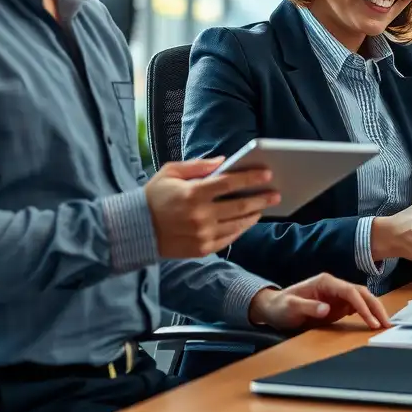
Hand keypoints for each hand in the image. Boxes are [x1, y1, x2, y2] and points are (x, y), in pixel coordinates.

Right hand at [145, 158, 279, 258]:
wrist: (136, 229)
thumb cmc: (154, 196)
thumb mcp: (171, 172)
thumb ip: (199, 165)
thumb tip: (224, 162)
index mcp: (193, 193)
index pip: (229, 183)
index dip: (251, 178)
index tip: (267, 173)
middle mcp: (200, 215)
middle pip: (239, 206)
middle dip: (261, 198)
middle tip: (276, 193)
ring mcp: (202, 235)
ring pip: (237, 224)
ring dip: (254, 214)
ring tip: (264, 207)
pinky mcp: (202, 249)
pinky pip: (229, 239)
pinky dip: (241, 229)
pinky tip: (247, 221)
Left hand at [248, 273, 390, 330]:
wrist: (275, 309)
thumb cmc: (281, 306)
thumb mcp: (291, 307)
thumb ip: (308, 307)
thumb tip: (327, 308)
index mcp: (325, 282)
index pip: (350, 291)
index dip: (362, 305)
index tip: (371, 320)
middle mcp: (334, 286)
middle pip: (361, 293)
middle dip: (375, 307)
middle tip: (386, 323)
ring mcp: (337, 296)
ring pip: (362, 300)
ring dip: (374, 310)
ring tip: (385, 325)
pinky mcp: (338, 306)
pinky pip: (357, 308)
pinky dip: (368, 315)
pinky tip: (375, 324)